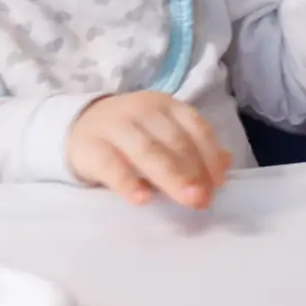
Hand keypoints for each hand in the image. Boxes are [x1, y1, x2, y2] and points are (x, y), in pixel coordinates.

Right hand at [66, 92, 232, 208]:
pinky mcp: (91, 148)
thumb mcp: (163, 134)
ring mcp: (116, 127)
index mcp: (167, 106)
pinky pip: (112, 165)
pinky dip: (128, 182)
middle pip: (174, 141)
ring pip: (147, 151)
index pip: (195, 128)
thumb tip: (226, 163)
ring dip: (171, 177)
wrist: (80, 126)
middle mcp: (143, 111)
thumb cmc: (132, 135)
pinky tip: (142, 199)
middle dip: (193, 171)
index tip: (219, 184)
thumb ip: (193, 147)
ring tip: (187, 200)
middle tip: (204, 199)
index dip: (210, 156)